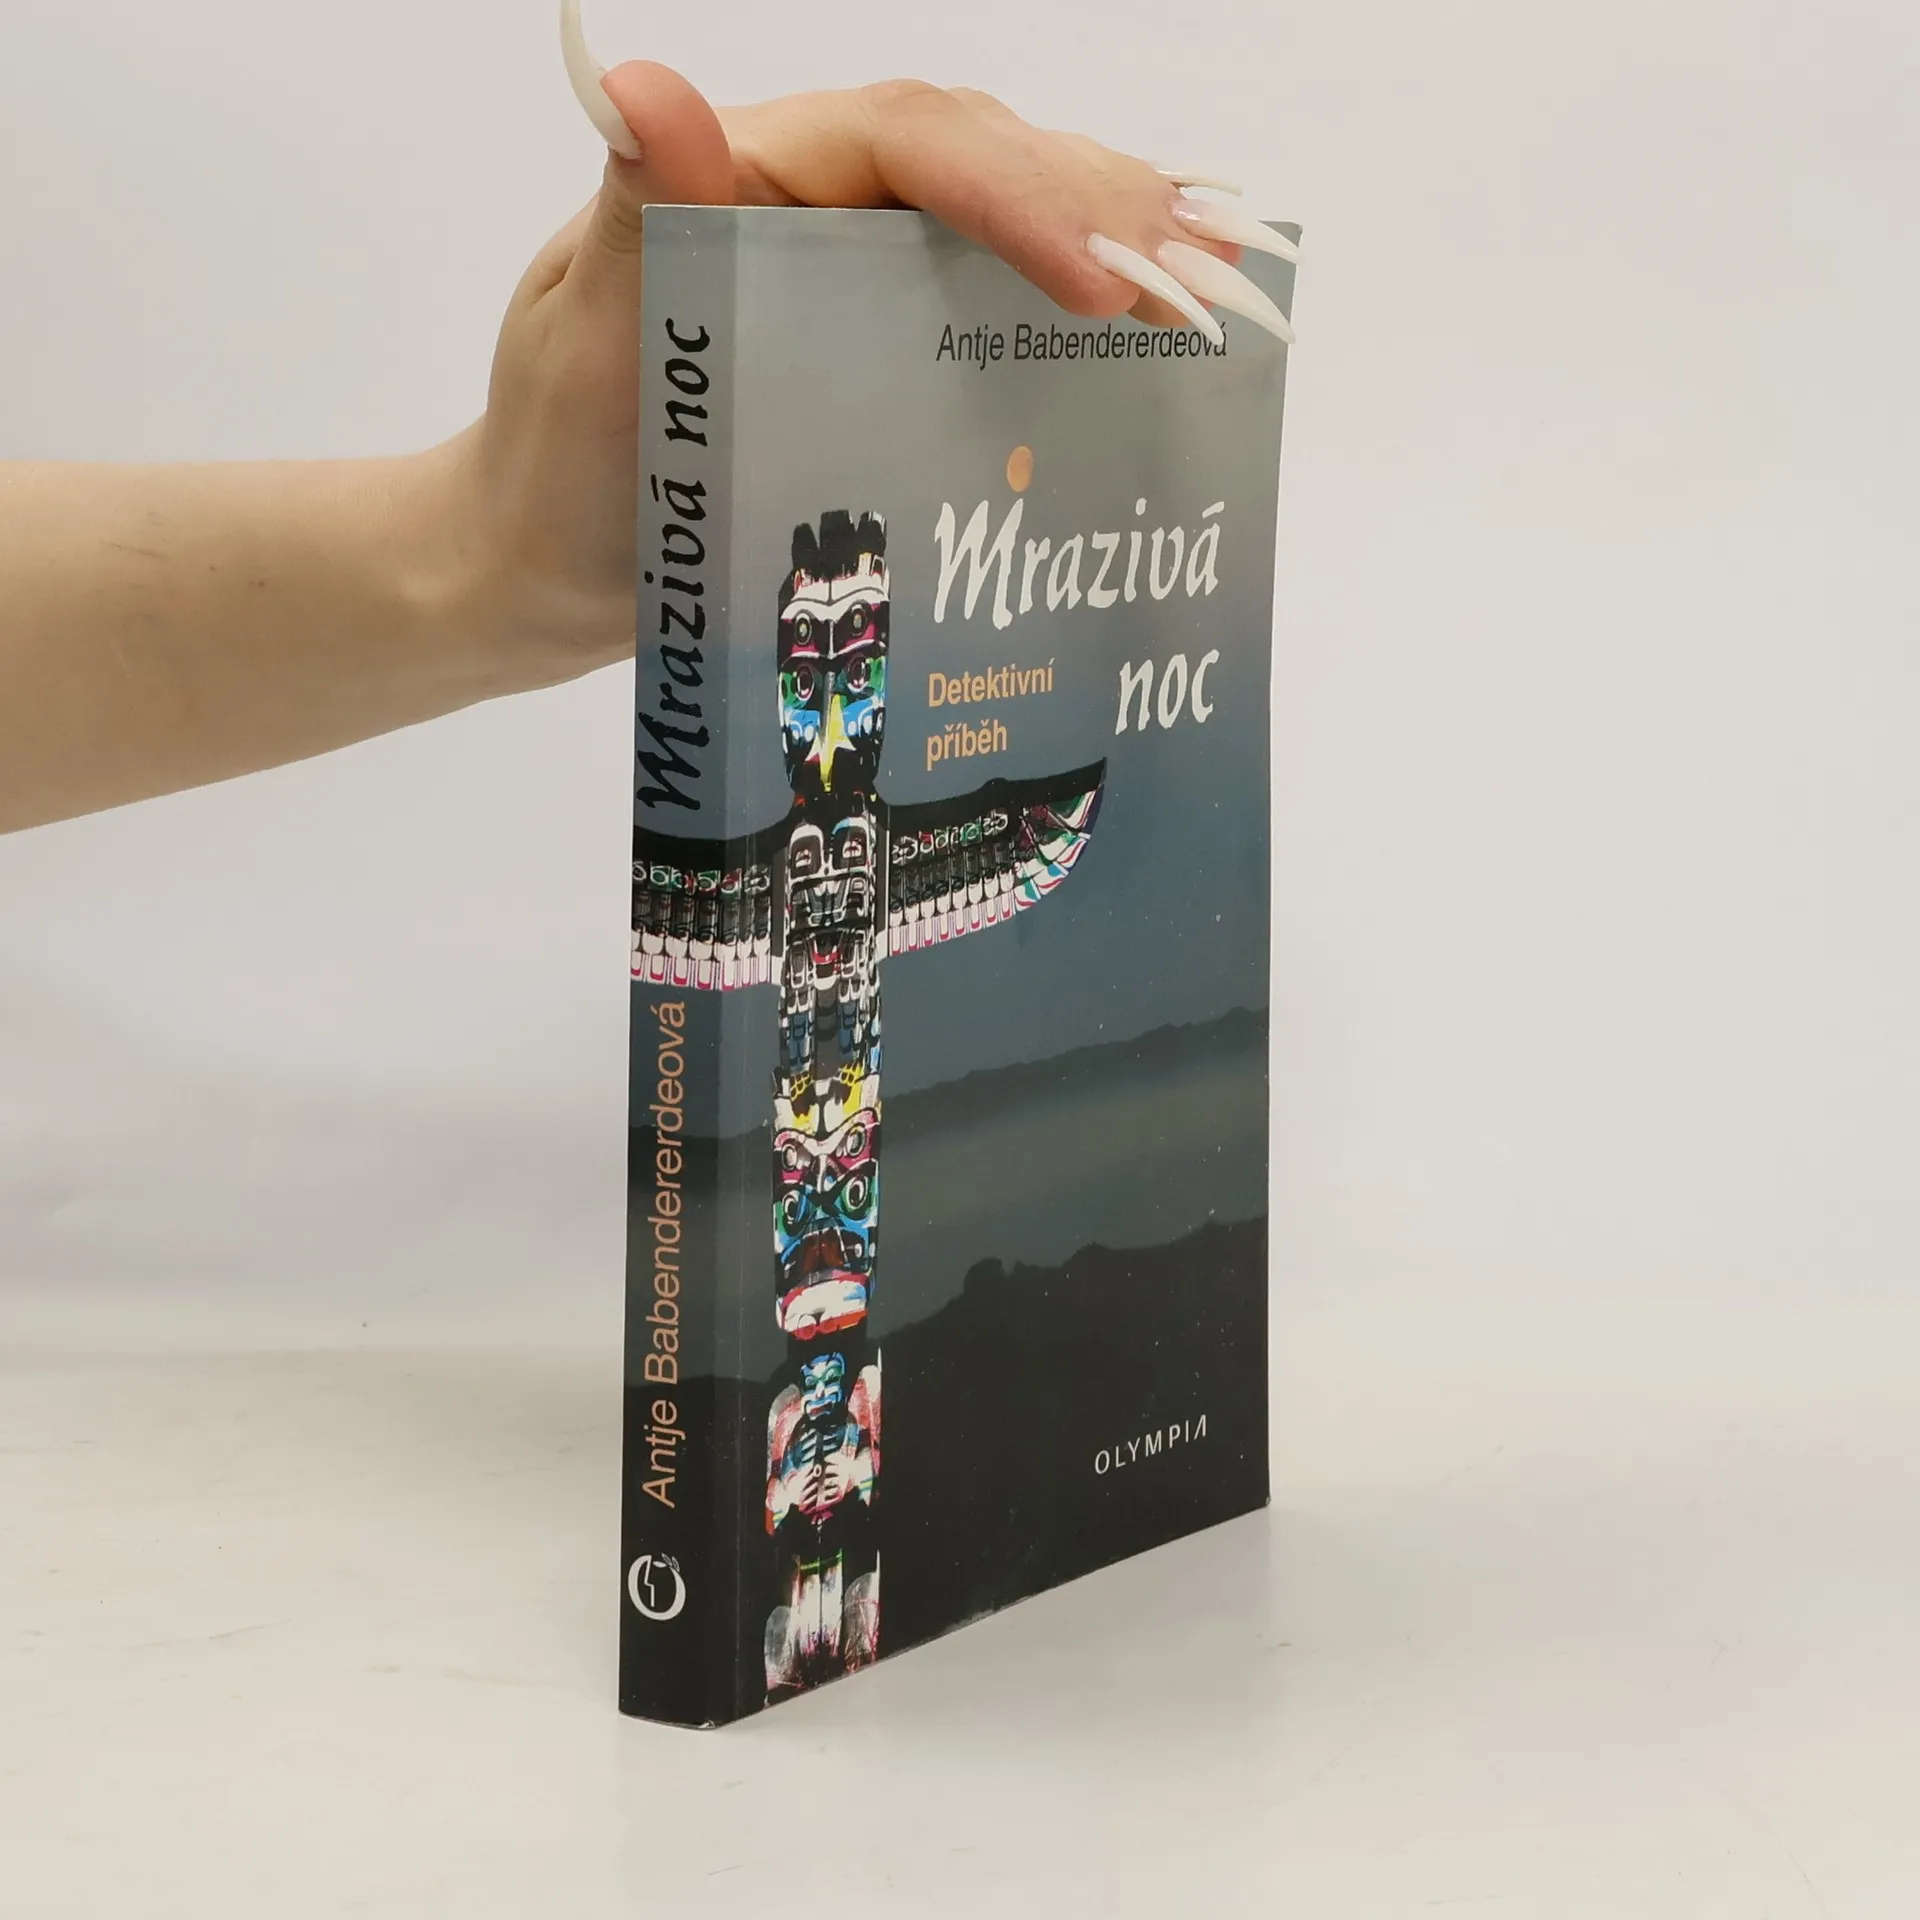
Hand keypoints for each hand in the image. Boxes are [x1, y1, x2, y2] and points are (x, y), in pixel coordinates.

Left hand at [454, 61, 1296, 685]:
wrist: (541, 563)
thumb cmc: (554, 464)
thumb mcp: (581, 347)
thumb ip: (637, 223)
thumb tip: (647, 87)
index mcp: (745, 175)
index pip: (905, 143)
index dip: (1017, 195)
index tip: (1102, 280)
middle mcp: (813, 204)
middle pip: (980, 161)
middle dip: (1103, 206)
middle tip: (1212, 276)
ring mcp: (849, 273)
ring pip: (999, 220)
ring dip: (1115, 238)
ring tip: (1219, 283)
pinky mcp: (874, 344)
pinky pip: (984, 299)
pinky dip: (1072, 304)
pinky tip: (1154, 322)